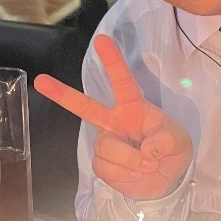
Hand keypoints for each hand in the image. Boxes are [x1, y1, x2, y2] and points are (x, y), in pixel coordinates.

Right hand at [33, 35, 192, 199]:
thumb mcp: (180, 143)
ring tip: (146, 165)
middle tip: (40, 80)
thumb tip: (146, 151)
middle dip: (61, 94)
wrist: (166, 180)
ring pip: (107, 148)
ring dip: (131, 162)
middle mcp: (114, 121)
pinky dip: (125, 175)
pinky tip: (134, 174)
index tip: (102, 41)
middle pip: (84, 107)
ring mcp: (106, 142)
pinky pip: (106, 168)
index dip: (113, 62)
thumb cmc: (171, 151)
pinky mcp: (101, 164)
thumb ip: (166, 142)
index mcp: (134, 108)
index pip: (123, 83)